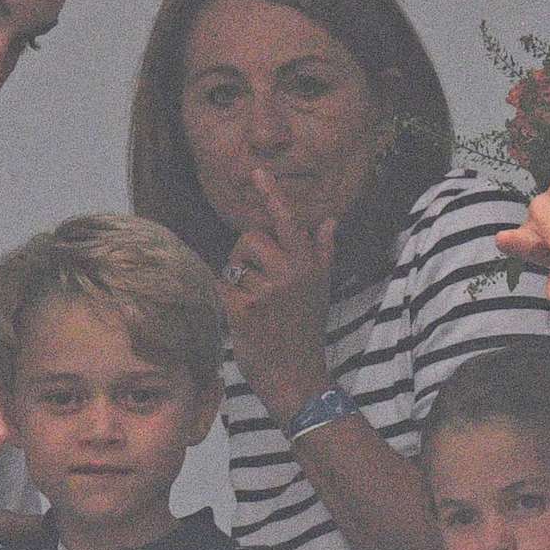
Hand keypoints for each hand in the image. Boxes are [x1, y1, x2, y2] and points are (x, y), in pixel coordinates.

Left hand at [222, 168, 339, 419]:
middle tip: (255, 286)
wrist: (297, 377)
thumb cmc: (304, 333)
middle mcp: (292, 272)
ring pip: (233, 264)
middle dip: (243, 257)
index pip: (287, 222)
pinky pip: (220, 286)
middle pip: (249, 238)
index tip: (257, 172)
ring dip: (234, 282)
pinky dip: (222, 298)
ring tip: (253, 307)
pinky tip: (239, 318)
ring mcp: (269, 290)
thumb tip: (329, 221)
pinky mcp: (246, 308)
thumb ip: (322, 253)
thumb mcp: (321, 290)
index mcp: (309, 264)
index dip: (272, 196)